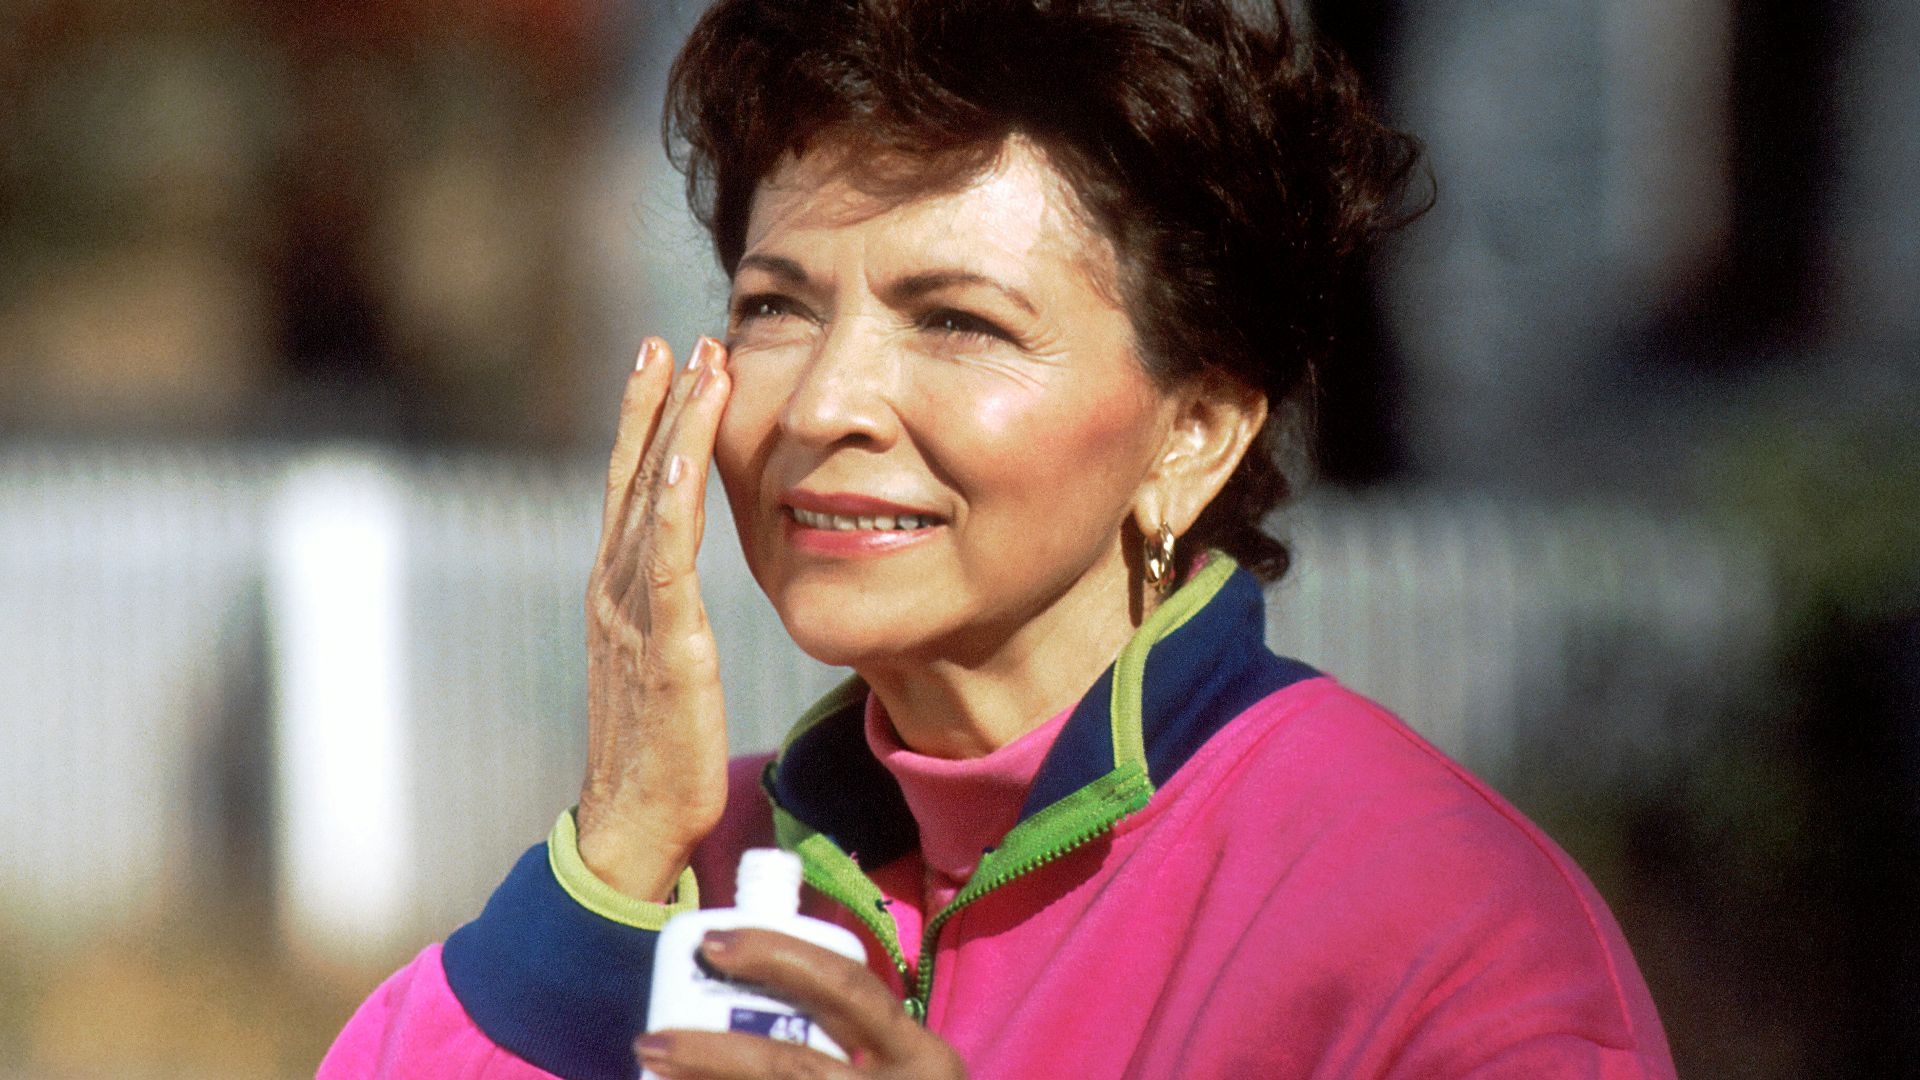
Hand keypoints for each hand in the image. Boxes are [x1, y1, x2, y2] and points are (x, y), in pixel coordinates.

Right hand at [576, 336, 734, 901]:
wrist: (634, 822)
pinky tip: (688, 452)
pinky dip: (673, 498)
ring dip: (673, 427)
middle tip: (675, 338)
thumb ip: (669, 615)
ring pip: (649, 498)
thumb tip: (685, 585)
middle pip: (632, 477)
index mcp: (617, 592)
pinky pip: (665, 556)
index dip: (644, 424)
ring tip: (696, 365)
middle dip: (654, 404)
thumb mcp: (665, 664)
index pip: (629, 489)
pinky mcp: (664, 642)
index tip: (663, 364)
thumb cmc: (658, 751)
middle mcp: (614, 589)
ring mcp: (632, 612)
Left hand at [635, 929, 968, 1078]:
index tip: (713, 943)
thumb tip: (748, 989)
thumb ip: (854, 1035)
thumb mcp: (905, 1069)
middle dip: (713, 1050)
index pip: (848, 987)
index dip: (777, 955)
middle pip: (793, 1066)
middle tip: (652, 1038)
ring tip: (653, 1071)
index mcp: (925, 1056)